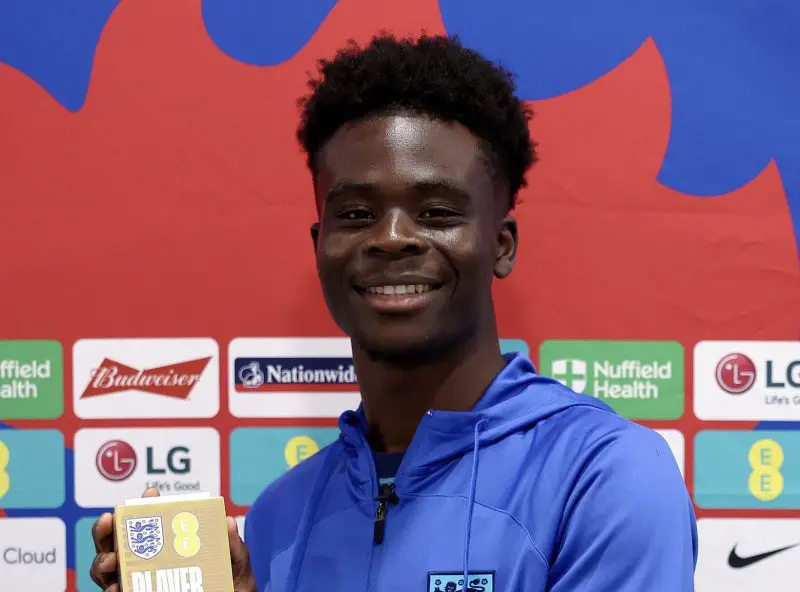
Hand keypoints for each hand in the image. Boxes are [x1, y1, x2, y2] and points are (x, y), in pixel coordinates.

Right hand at [89, 488, 256, 591]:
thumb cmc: (231, 583)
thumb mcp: (235, 562)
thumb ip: (233, 545)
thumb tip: (228, 522)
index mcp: (169, 544)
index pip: (151, 520)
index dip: (146, 504)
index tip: (150, 493)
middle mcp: (147, 560)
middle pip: (116, 541)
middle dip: (107, 528)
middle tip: (110, 520)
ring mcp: (137, 581)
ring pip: (106, 568)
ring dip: (103, 559)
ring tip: (111, 560)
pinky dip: (111, 590)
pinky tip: (115, 588)